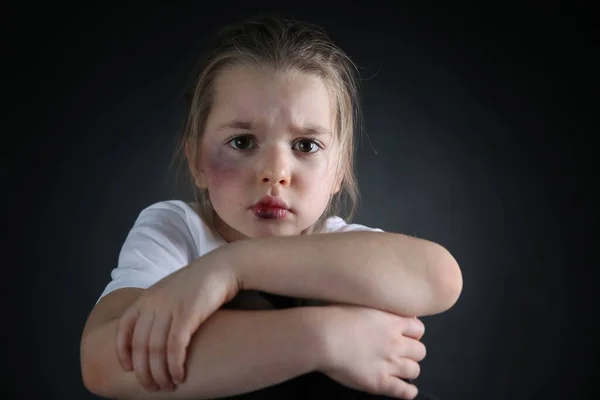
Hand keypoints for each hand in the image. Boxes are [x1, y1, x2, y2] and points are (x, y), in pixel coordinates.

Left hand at [115, 247, 239, 391]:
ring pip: (156, 350)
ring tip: (168, 386)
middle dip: (143, 371)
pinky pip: (174, 347)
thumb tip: (153, 336)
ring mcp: (169, 308)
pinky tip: (180, 376)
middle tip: (152, 387)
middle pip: (140, 345)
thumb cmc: (199, 283)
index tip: (129, 369)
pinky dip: (175, 366)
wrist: (222, 268)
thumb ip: (157, 309)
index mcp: (145, 298)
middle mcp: (153, 303)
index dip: (122, 352)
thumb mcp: (170, 292)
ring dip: (160, 373)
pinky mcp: (187, 314)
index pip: (123, 329)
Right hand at [319, 304, 425, 398]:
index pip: (418, 329)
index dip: (413, 333)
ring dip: (408, 369)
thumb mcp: (358, 301)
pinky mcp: (380, 382)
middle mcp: (395, 343)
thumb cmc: (334, 317)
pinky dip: (408, 392)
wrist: (323, 337)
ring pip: (415, 370)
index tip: (405, 335)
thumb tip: (377, 308)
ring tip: (399, 369)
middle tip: (400, 353)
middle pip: (420, 350)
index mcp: (392, 322)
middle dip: (412, 352)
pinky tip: (406, 390)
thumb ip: (374, 307)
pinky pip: (404, 391)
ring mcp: (389, 364)